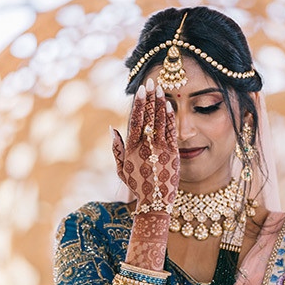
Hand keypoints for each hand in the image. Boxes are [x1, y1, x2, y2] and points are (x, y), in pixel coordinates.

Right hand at [112, 79, 179, 209]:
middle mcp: (145, 147)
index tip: (140, 90)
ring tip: (160, 88)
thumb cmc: (137, 186)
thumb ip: (117, 148)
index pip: (135, 120)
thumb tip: (112, 128)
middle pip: (148, 117)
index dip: (138, 104)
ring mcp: (160, 150)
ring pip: (160, 121)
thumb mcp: (121, 169)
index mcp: (131, 149)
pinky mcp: (173, 154)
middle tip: (151, 82)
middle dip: (149, 98)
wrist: (154, 201)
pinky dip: (170, 118)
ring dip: (160, 103)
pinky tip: (169, 106)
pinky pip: (171, 132)